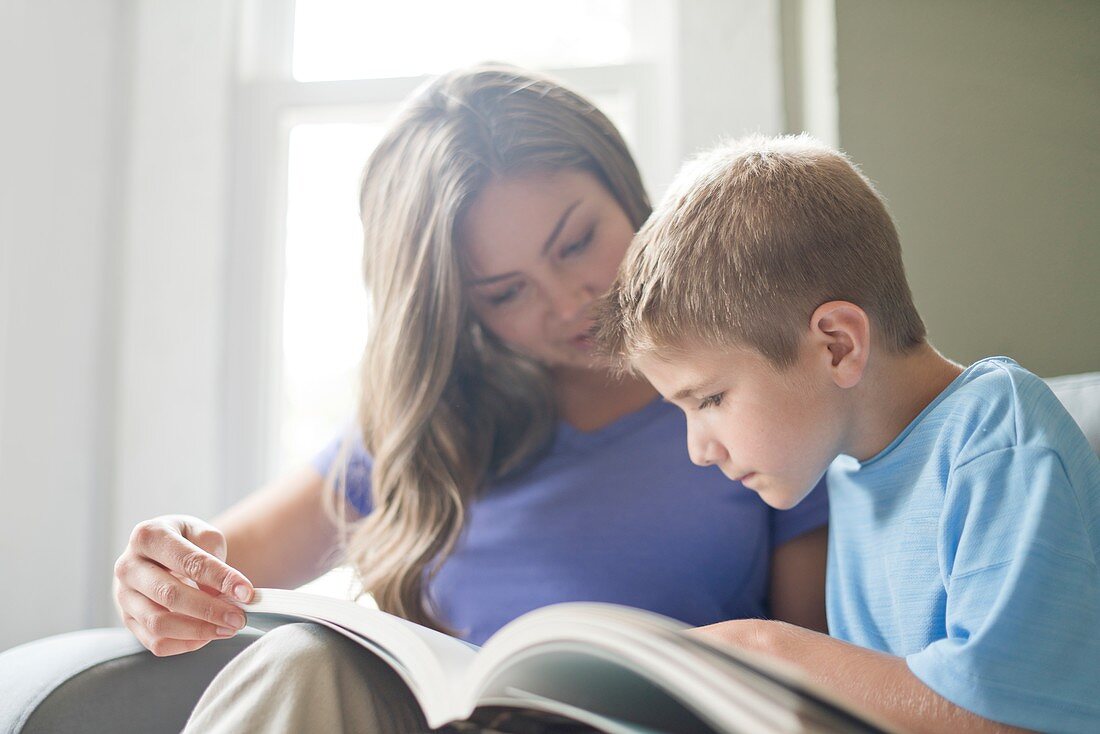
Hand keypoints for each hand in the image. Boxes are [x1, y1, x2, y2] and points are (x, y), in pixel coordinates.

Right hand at [113, 515, 253, 655]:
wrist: (159, 552)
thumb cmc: (185, 541)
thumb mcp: (201, 533)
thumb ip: (212, 555)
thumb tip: (220, 593)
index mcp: (148, 536)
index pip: (188, 561)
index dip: (220, 578)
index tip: (247, 593)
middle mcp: (128, 567)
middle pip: (170, 595)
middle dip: (210, 610)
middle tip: (240, 617)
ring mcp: (123, 597)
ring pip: (159, 624)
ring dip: (199, 630)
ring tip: (229, 628)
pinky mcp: (128, 620)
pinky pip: (156, 642)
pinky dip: (186, 643)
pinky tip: (209, 635)